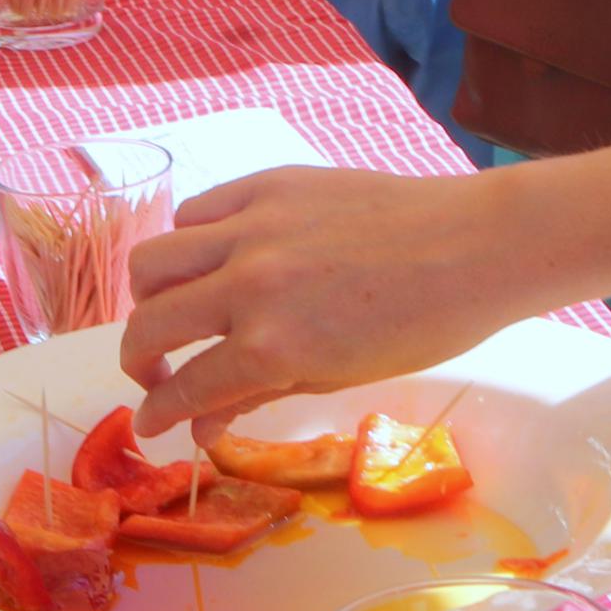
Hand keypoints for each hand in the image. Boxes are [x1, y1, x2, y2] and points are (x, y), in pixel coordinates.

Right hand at [119, 167, 546, 436]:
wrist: (472, 245)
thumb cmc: (420, 326)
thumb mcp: (336, 378)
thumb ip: (257, 396)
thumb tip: (200, 426)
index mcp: (271, 348)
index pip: (184, 388)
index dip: (157, 414)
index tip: (149, 424)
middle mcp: (248, 286)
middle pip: (149, 325)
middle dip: (138, 361)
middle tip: (155, 374)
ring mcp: (253, 228)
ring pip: (154, 261)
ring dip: (150, 297)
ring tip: (174, 311)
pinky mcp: (268, 184)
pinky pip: (198, 212)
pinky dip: (191, 242)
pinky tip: (213, 259)